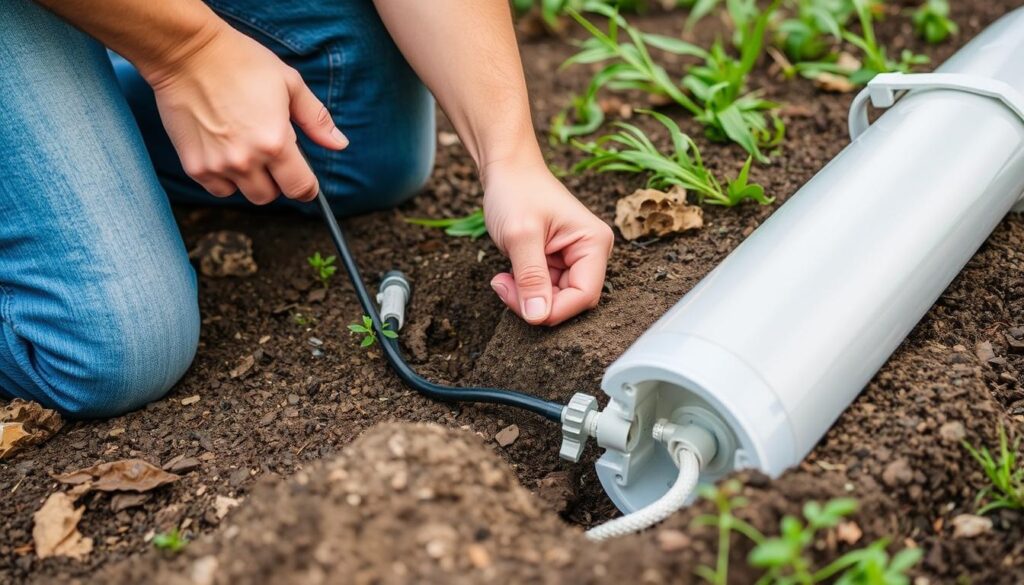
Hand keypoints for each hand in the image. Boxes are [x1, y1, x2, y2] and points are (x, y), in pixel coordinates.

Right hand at [146, 22, 347, 203]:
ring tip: (246, 150)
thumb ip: (316, 119)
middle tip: (271, 156)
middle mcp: (246, 160)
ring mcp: (218, 166)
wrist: (186, 52)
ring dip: (251, 181)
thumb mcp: (289, 83)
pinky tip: (224, 152)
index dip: (307, 188)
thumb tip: (339, 144)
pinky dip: (225, 179)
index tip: (306, 183)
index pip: (300, 188)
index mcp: (275, 142)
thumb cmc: (240, 62)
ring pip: (244, 194)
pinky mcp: (194, 166)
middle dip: (277, 181)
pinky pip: (218, 189)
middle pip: (270, 196)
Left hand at [483, 160, 613, 325]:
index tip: (519, 301)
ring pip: (556, 300)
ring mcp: (574, 259)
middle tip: (504, 286)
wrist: (505, 169)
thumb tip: (539, 316)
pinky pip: (545, 291)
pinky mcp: (557, 263)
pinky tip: (507, 275)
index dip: (553, 308)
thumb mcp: (520, 235)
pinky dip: (524, 290)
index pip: (584, 295)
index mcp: (594, 243)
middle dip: (537, 303)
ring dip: (527, 297)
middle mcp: (591, 253)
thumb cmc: (516, 191)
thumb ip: (531, 277)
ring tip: (503, 278)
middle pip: (571, 301)